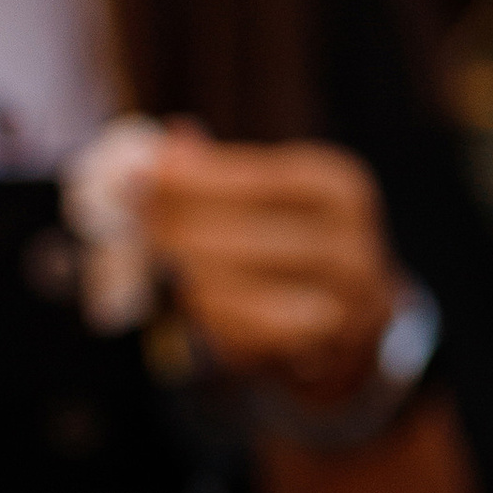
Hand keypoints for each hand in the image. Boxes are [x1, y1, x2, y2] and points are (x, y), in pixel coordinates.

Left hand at [147, 125, 398, 400]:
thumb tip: (168, 140)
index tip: (148, 176)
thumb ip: (220, 170)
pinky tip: (193, 301)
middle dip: (180, 228)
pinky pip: (247, 337)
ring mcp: (344, 306)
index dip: (196, 178)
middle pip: (246, 235)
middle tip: (139, 223)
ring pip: (241, 289)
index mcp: (340, 191)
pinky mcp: (322, 352)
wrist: (353, 319)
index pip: (259, 179)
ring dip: (187, 276)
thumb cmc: (294, 244)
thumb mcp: (268, 195)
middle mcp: (352, 246)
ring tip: (160, 262)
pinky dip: (211, 319)